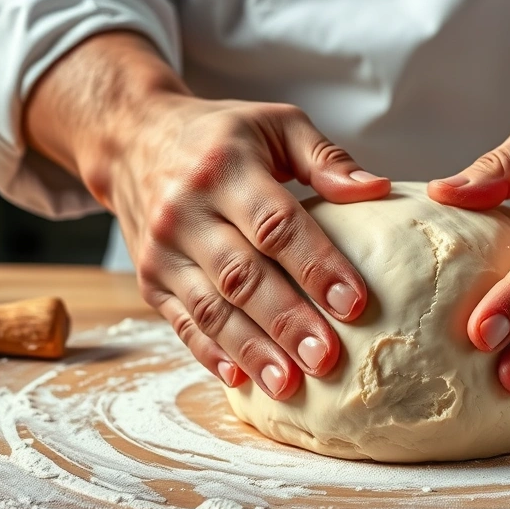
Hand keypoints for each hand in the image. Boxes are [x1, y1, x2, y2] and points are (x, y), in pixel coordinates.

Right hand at [24, 33, 390, 399]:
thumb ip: (325, 157)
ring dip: (252, 350)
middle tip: (326, 357)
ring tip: (290, 384)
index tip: (355, 302)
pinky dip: (211, 354)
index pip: (276, 224)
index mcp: (223, 168)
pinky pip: (182, 324)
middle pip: (241, 275)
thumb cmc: (219, 135)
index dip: (316, 265)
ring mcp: (162, 251)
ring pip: (211, 309)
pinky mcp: (150, 281)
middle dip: (286, 320)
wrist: (131, 140)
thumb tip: (378, 190)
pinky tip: (243, 379)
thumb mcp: (274, 124)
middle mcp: (185, 211)